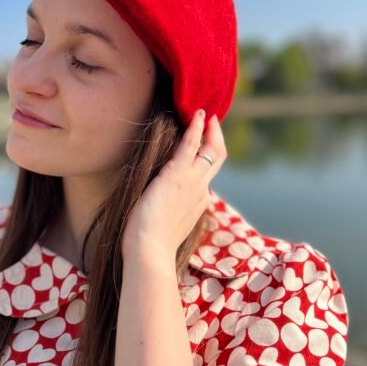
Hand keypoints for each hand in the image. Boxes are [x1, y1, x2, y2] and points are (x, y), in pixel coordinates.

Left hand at [121, 109, 227, 265]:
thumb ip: (170, 215)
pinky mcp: (177, 174)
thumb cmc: (150, 245)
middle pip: (217, 160)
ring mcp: (192, 182)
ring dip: (210, 130)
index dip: (207, 160)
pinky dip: (196, 128)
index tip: (204, 148)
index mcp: (198, 204)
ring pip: (212, 150)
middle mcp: (201, 191)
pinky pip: (191, 145)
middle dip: (216, 139)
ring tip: (205, 114)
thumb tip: (163, 210)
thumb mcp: (167, 228)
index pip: (207, 176)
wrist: (149, 251)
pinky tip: (197, 116)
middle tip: (213, 123)